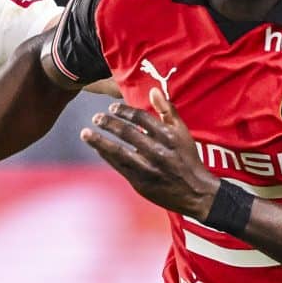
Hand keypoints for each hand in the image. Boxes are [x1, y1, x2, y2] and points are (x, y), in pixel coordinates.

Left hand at [83, 93, 216, 219]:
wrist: (196, 192)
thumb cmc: (187, 158)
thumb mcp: (182, 132)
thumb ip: (167, 110)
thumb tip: (153, 90)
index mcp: (168, 137)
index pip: (141, 118)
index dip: (124, 111)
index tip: (112, 108)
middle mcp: (158, 152)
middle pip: (128, 133)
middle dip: (109, 124)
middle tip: (96, 118)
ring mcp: (148, 168)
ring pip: (119, 152)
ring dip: (100, 141)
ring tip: (85, 133)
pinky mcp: (141, 182)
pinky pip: (119, 166)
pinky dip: (107, 156)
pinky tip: (97, 148)